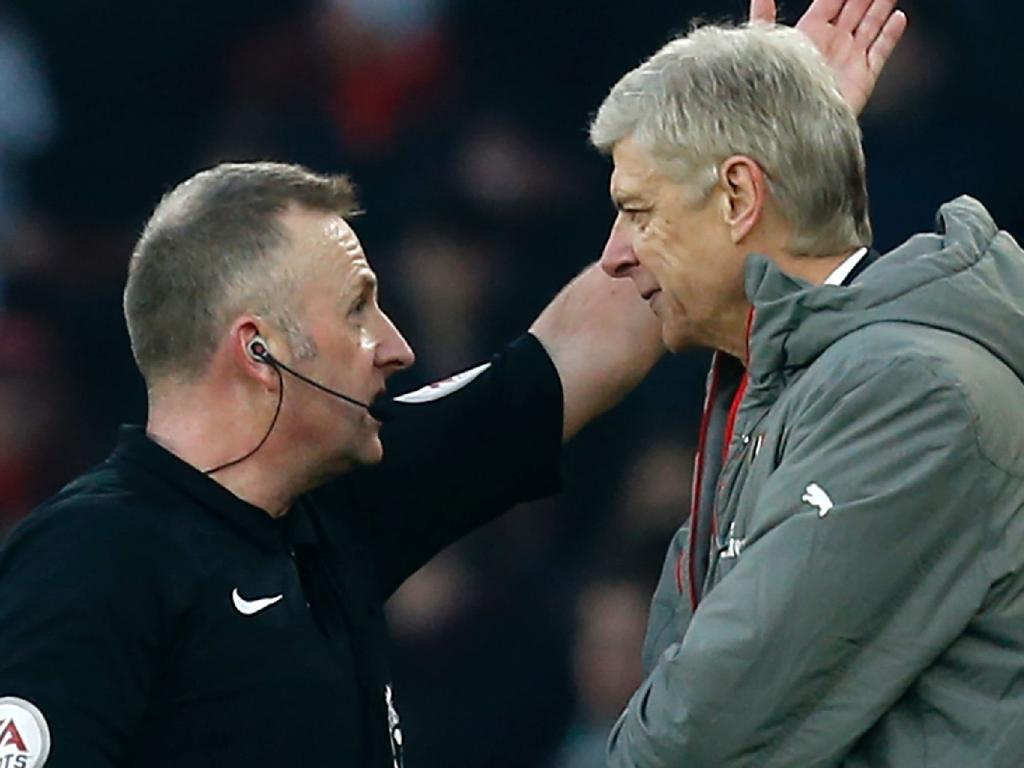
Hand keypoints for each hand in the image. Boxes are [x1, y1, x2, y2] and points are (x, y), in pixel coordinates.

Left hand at [750, 0, 907, 115]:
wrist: (793, 125)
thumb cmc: (776, 87)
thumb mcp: (769, 45)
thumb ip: (764, 16)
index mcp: (809, 34)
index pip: (829, 2)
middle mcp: (832, 44)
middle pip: (854, 9)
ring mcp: (849, 59)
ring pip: (870, 25)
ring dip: (880, 7)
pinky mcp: (864, 76)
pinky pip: (881, 51)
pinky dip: (890, 34)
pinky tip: (898, 18)